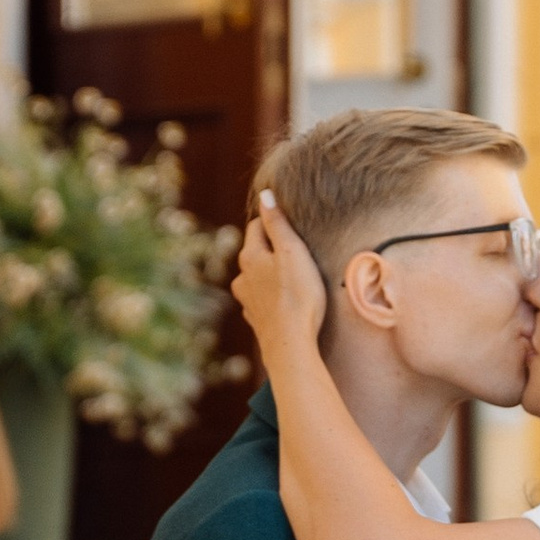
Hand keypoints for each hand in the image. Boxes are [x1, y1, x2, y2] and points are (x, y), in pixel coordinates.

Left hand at [234, 191, 329, 366]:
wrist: (291, 345)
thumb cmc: (298, 296)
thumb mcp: (292, 252)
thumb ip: (277, 223)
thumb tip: (265, 194)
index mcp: (250, 257)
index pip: (257, 226)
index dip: (275, 222)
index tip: (293, 227)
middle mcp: (242, 277)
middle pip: (255, 252)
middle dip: (272, 249)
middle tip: (297, 253)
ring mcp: (247, 300)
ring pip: (257, 277)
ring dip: (271, 274)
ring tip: (294, 279)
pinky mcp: (256, 320)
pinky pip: (262, 299)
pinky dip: (272, 296)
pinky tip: (286, 302)